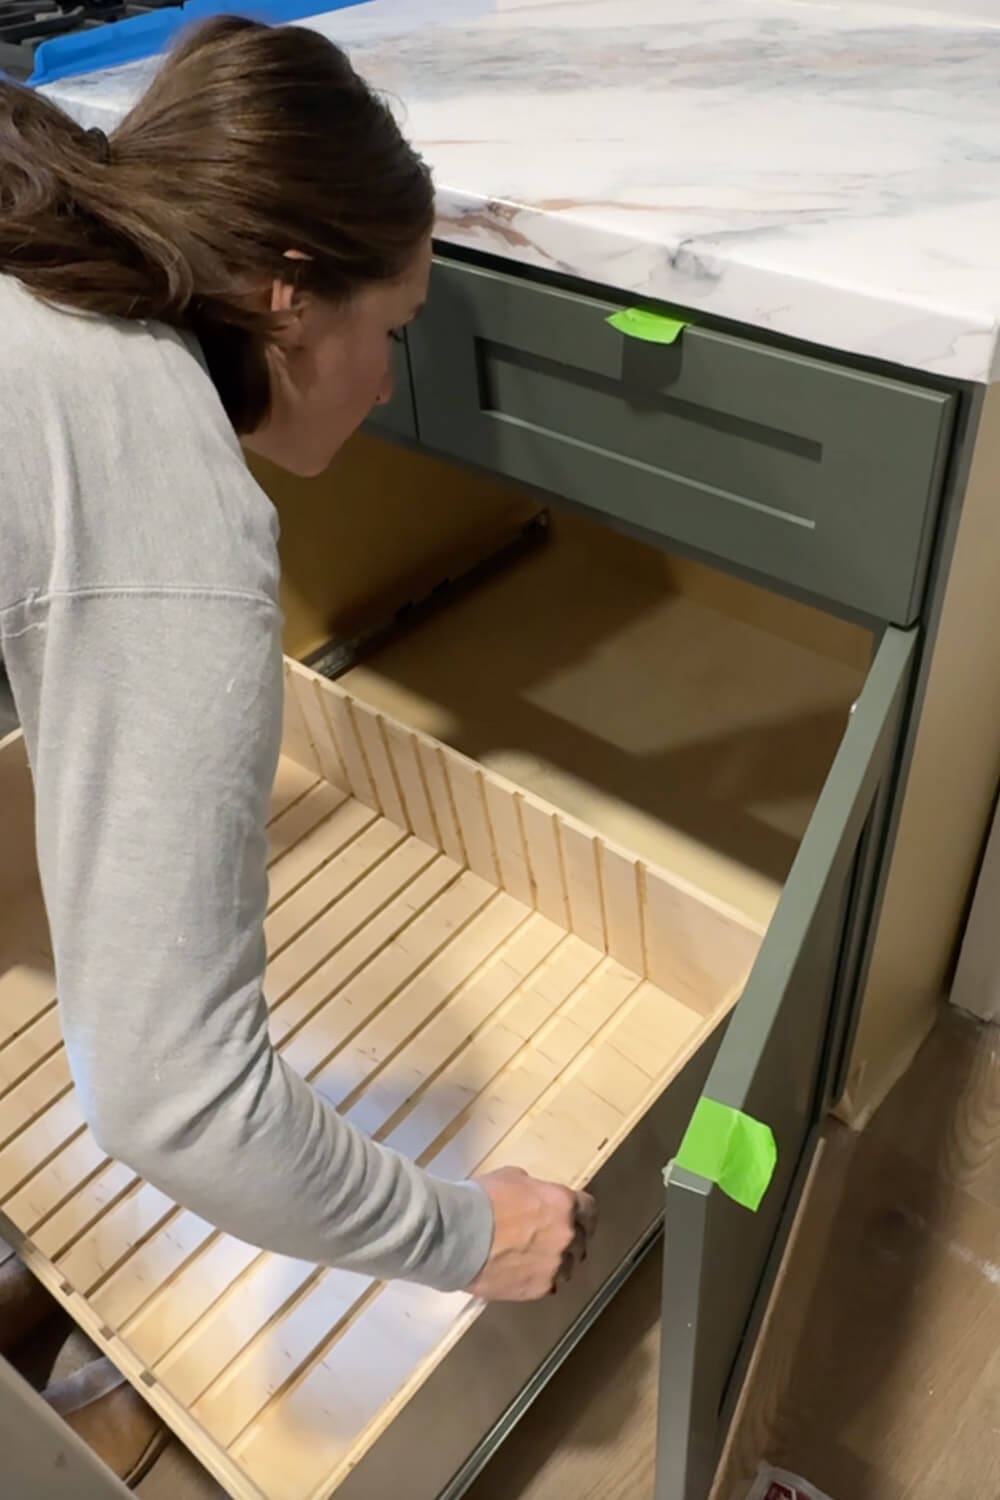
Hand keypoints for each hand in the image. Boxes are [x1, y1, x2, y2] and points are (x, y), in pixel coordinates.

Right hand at [466, 1166, 596, 1301]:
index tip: (574, 1216)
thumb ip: (534, 1190)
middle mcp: (567, 1235)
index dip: (581, 1213)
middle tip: (551, 1238)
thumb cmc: (483, 1199)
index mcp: (564, 1204)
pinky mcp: (539, 1288)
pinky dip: (541, 1279)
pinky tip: (524, 1274)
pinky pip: (550, 1284)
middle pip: (581, 1240)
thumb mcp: (512, 1178)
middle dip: (570, 1238)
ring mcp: (555, 1265)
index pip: (590, 1210)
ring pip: (569, 1266)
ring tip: (537, 1260)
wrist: (458, 1235)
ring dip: (558, 1261)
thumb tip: (534, 1198)